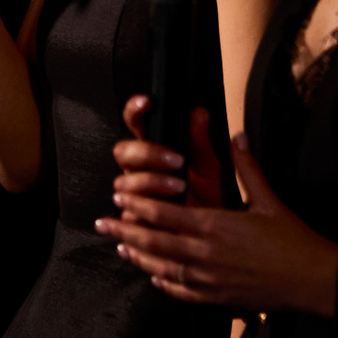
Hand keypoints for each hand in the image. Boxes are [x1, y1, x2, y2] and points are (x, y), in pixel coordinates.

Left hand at [97, 135, 337, 315]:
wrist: (316, 280)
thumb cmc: (295, 239)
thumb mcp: (269, 199)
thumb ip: (247, 167)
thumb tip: (236, 134)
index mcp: (214, 225)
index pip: (164, 213)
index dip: (138, 205)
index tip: (120, 196)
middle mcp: (205, 253)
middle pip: (154, 241)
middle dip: (125, 229)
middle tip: (103, 221)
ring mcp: (208, 279)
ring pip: (161, 268)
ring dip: (137, 257)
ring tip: (120, 246)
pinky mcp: (217, 298)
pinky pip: (181, 292)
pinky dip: (163, 283)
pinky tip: (154, 277)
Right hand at [112, 98, 226, 207]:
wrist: (215, 235)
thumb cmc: (212, 199)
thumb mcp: (211, 168)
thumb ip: (202, 141)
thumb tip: (200, 113)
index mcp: (155, 151)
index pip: (136, 124)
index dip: (135, 111)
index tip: (146, 102)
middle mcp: (140, 170)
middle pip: (122, 151)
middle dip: (147, 154)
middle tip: (176, 160)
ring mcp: (134, 194)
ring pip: (123, 181)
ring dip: (150, 181)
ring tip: (178, 186)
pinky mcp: (133, 218)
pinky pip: (126, 211)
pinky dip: (144, 209)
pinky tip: (163, 210)